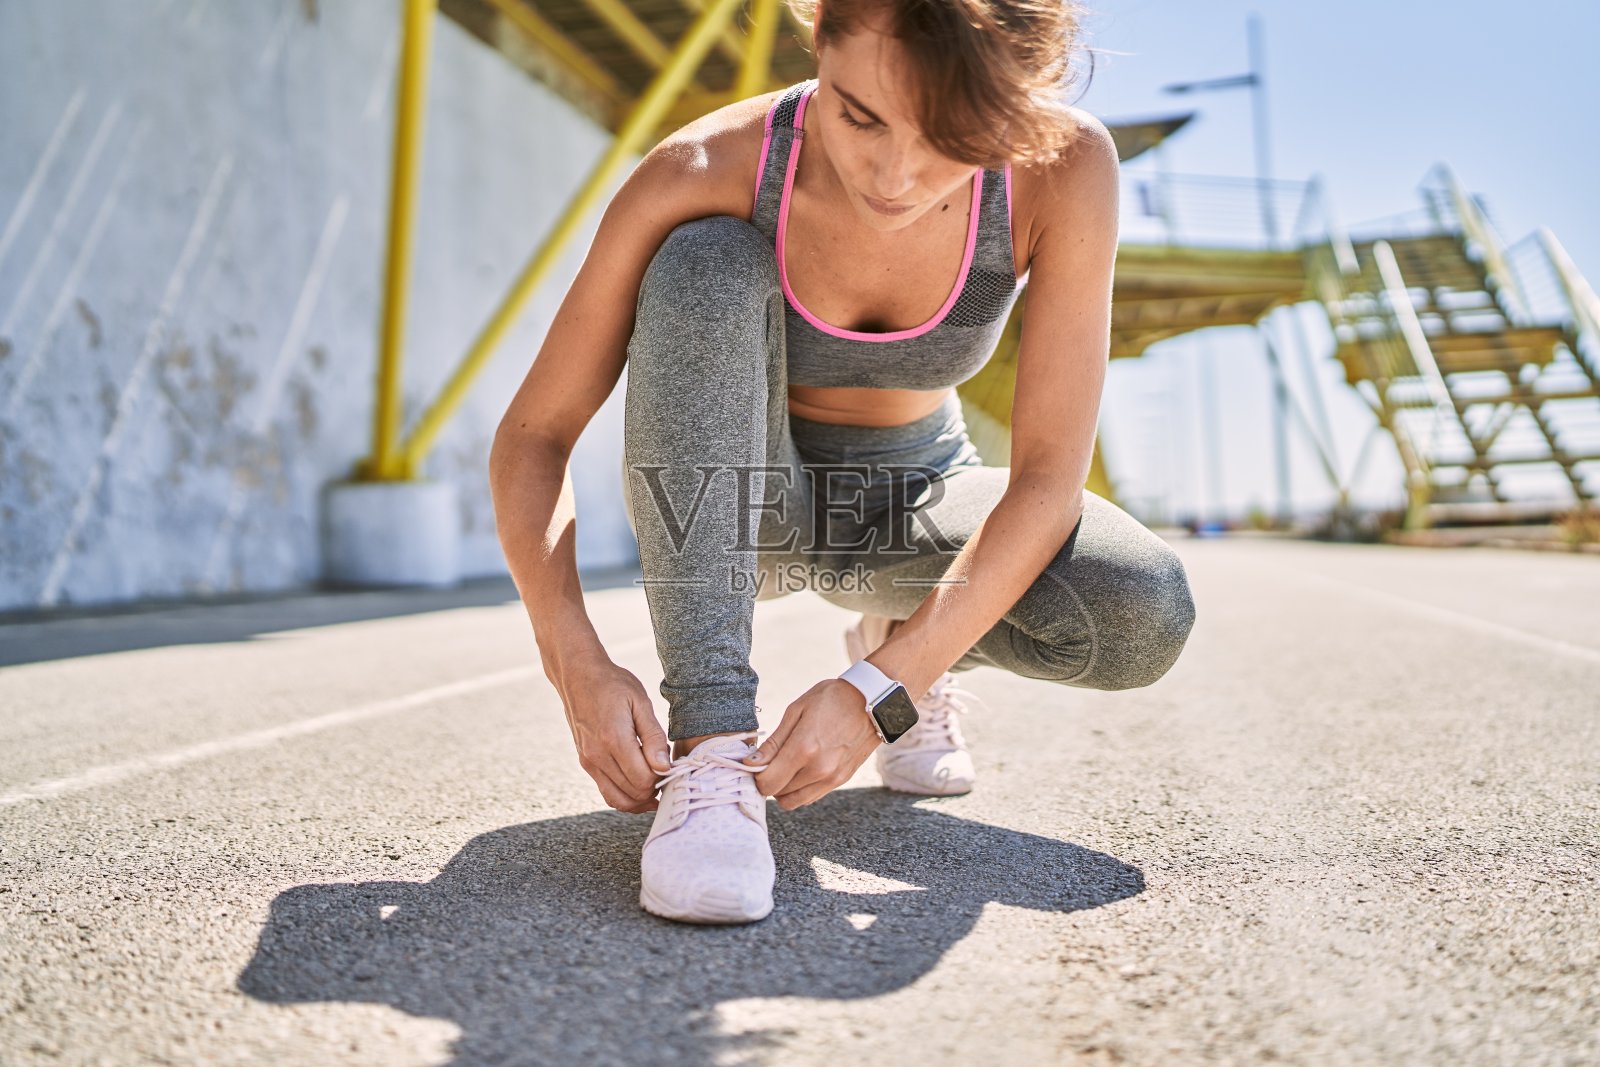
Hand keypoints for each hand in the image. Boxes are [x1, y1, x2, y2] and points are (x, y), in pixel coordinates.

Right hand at [551, 655, 670, 813]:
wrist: (578, 676)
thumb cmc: (612, 684)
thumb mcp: (640, 702)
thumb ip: (653, 736)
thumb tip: (664, 767)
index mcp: (614, 740)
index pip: (644, 780)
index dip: (662, 778)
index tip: (672, 764)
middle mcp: (597, 756)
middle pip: (633, 794)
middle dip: (654, 789)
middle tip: (667, 772)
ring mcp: (588, 762)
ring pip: (619, 800)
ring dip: (640, 798)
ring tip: (656, 784)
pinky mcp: (585, 763)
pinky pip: (607, 792)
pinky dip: (626, 795)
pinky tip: (640, 784)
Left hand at [741, 678, 879, 809]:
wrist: (872, 701)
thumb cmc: (832, 699)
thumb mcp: (796, 711)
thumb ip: (774, 742)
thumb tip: (751, 763)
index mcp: (804, 749)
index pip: (768, 784)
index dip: (756, 776)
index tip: (756, 763)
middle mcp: (819, 769)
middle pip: (779, 795)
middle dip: (769, 781)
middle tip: (770, 762)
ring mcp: (832, 778)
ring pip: (794, 801)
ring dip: (785, 788)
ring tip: (786, 765)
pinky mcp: (841, 780)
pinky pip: (811, 796)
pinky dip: (801, 788)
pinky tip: (803, 767)